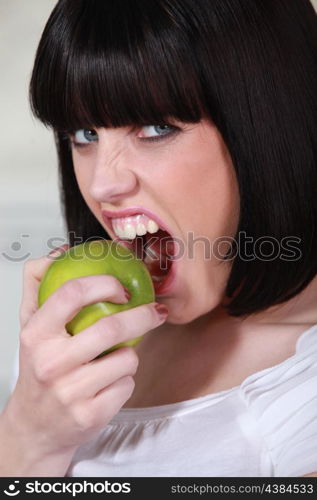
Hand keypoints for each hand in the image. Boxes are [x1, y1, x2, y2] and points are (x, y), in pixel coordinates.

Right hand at [2, 245, 166, 470]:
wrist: (35, 427)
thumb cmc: (39, 368)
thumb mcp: (29, 325)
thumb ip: (38, 284)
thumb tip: (60, 251)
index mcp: (35, 335)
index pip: (72, 294)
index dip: (104, 284)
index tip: (123, 288)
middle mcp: (50, 363)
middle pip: (111, 328)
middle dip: (143, 316)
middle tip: (156, 311)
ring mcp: (70, 392)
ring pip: (126, 359)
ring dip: (129, 355)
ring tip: (113, 360)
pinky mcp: (89, 415)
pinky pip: (127, 385)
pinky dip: (125, 380)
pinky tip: (107, 384)